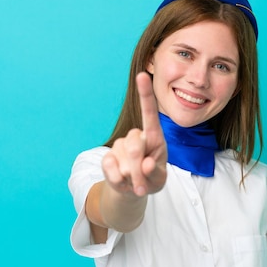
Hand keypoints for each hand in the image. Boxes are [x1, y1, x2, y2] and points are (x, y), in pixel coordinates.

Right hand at [102, 72, 167, 196]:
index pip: (149, 112)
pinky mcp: (107, 157)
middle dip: (140, 169)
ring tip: (135, 183)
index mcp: (154, 136)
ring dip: (131, 178)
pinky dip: (119, 181)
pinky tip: (123, 181)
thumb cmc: (151, 179)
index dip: (145, 94)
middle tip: (142, 186)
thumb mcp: (159, 180)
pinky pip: (110, 168)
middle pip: (135, 146)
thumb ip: (155, 173)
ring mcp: (120, 145)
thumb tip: (147, 164)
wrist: (132, 190)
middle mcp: (136, 136)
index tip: (142, 75)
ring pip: (124, 161)